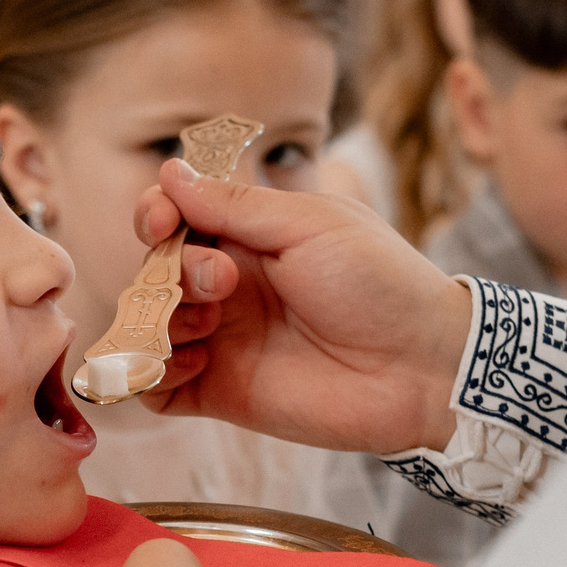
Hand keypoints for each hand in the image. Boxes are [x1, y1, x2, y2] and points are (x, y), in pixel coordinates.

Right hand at [135, 157, 472, 454]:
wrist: (420, 367)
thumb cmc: (379, 283)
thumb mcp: (308, 225)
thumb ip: (234, 205)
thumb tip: (169, 173)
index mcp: (250, 239)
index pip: (176, 218)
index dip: (156, 214)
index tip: (162, 221)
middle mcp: (229, 288)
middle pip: (155, 269)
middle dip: (170, 269)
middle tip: (221, 282)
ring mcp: (222, 342)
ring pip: (147, 326)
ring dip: (159, 319)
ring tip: (207, 326)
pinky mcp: (221, 394)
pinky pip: (157, 389)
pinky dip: (154, 374)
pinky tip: (190, 364)